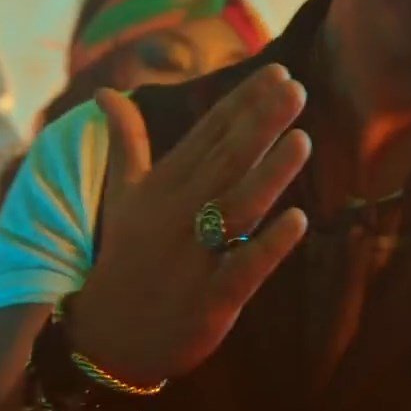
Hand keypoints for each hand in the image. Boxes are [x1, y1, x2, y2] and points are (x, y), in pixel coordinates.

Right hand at [66, 65, 312, 385]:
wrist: (107, 339)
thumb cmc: (126, 258)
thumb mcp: (122, 197)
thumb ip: (126, 143)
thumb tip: (107, 91)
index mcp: (163, 188)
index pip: (208, 137)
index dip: (243, 104)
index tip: (278, 72)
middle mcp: (177, 217)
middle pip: (225, 163)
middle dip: (260, 125)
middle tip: (295, 89)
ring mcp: (193, 258)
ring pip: (235, 209)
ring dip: (269, 175)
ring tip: (303, 139)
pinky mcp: (210, 300)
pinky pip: (241, 268)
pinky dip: (267, 246)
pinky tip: (298, 220)